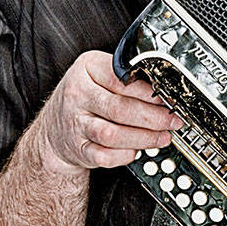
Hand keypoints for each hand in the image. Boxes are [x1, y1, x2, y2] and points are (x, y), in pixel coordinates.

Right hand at [30, 50, 183, 175]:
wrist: (54, 127)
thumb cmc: (84, 97)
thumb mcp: (98, 73)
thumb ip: (124, 77)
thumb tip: (162, 90)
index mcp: (86, 69)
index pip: (121, 79)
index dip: (149, 92)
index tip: (169, 99)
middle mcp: (78, 95)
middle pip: (120, 108)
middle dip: (153, 118)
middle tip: (172, 121)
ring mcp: (76, 123)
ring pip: (112, 134)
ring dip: (143, 138)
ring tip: (162, 137)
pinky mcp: (79, 148)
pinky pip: (104, 156)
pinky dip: (124, 155)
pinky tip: (137, 150)